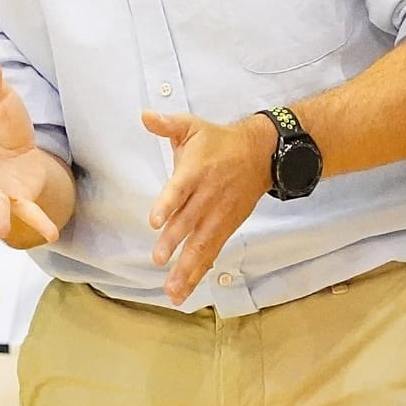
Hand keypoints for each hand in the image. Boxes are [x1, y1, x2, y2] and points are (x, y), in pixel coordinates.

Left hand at [143, 110, 276, 303]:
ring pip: (201, 245)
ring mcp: (217, 216)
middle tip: (159, 258)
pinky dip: (198, 272)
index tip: (155, 221)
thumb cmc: (219, 142)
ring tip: (171, 290)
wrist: (260, 154)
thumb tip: (145, 115)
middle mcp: (206, 197)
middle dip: (174, 242)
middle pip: (189, 222)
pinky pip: (210, 253)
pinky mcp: (225, 228)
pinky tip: (183, 290)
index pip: (180, 189)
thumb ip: (167, 124)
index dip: (168, 204)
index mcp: (195, 172)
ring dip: (186, 268)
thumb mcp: (193, 126)